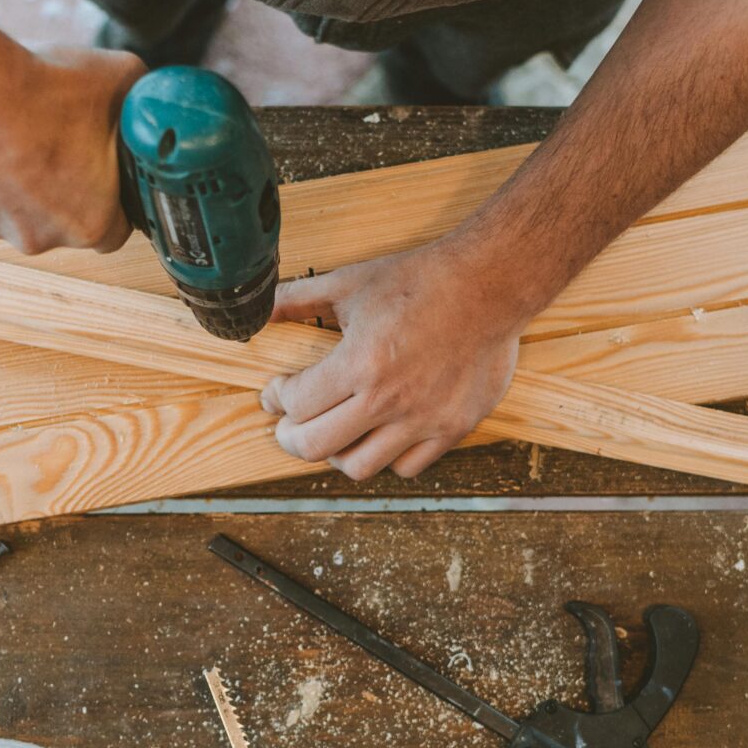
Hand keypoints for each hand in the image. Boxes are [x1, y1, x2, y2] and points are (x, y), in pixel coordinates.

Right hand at [0, 45, 142, 253]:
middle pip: (61, 221)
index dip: (113, 200)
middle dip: (62, 189)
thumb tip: (146, 98)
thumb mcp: (119, 79)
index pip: (115, 230)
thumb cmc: (44, 91)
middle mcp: (40, 237)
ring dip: (17, 181)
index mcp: (91, 223)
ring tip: (15, 133)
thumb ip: (139, 101)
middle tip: (56, 142)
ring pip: (13, 209)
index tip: (104, 173)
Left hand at [258, 243, 526, 480]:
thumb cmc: (420, 281)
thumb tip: (258, 309)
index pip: (296, 403)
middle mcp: (389, 399)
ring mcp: (423, 419)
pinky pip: (406, 467)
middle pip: (315, 446)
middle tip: (289, 425)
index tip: (277, 392)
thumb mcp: (350, 282)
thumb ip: (298, 299)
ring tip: (333, 433)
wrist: (488, 285)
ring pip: (358, 467)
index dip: (276, 398)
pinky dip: (385, 457)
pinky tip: (378, 434)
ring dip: (335, 453)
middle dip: (290, 437)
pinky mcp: (452, 427)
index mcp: (360, 363)